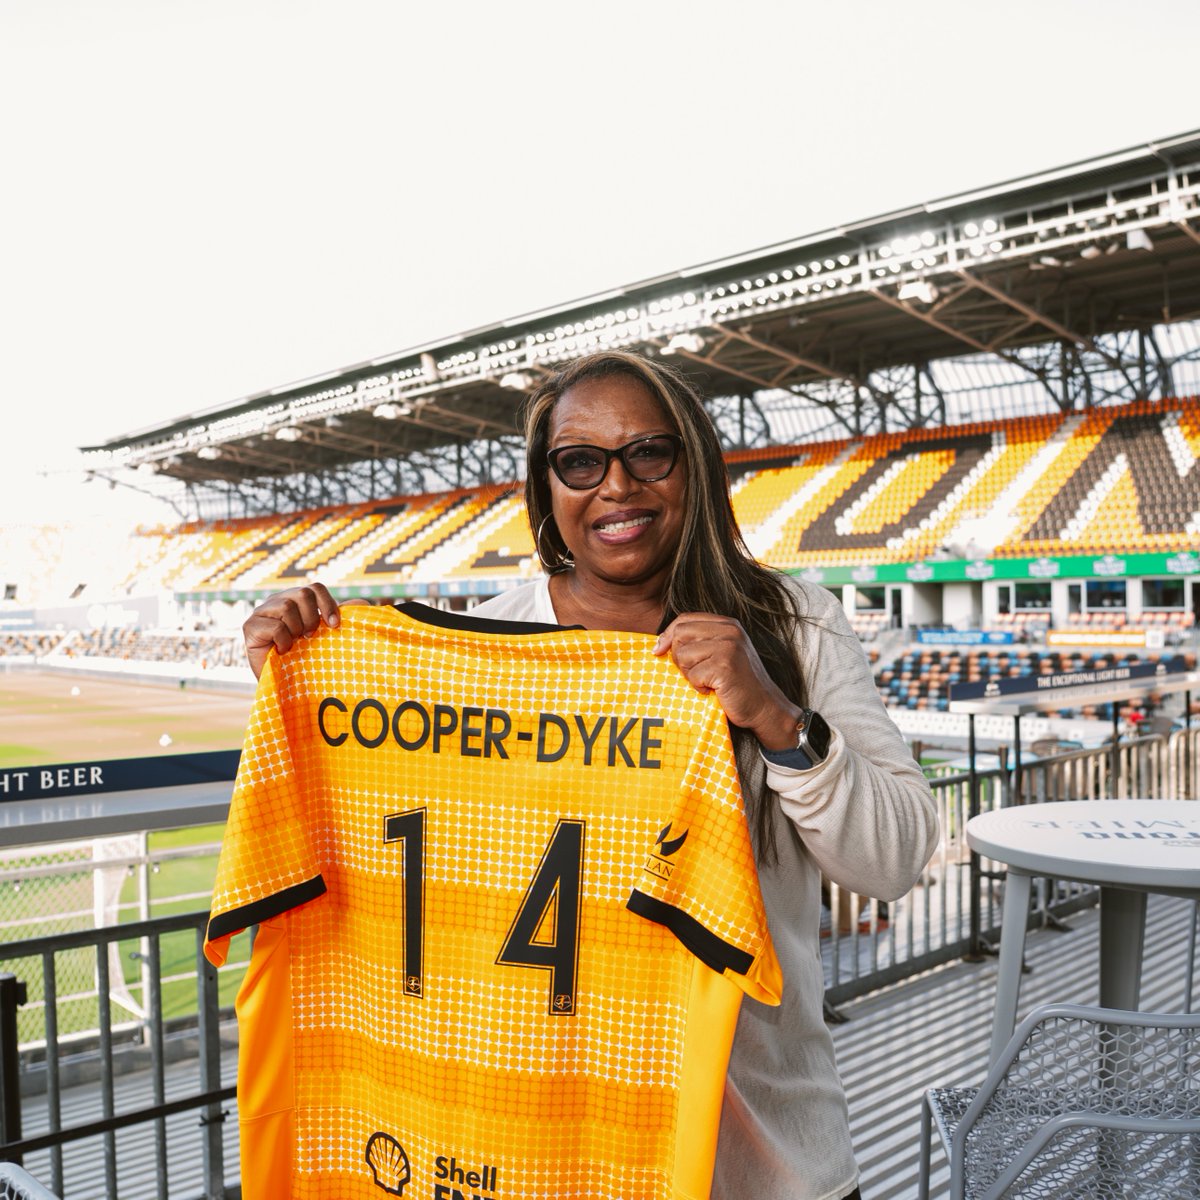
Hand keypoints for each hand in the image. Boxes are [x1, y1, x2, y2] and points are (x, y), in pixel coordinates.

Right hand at [242, 583, 367, 678]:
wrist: (286, 687)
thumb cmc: (308, 660)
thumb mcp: (328, 637)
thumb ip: (344, 618)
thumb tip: (363, 603)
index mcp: (295, 599)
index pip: (314, 588)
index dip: (327, 604)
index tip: (335, 626)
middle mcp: (276, 601)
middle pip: (302, 593)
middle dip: (312, 618)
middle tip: (310, 637)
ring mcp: (261, 613)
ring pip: (286, 608)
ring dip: (296, 630)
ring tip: (294, 644)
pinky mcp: (250, 627)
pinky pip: (274, 626)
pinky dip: (284, 641)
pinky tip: (283, 651)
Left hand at [654, 613, 801, 749]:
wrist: (765, 707)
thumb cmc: (738, 684)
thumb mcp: (722, 653)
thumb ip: (699, 641)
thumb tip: (661, 643)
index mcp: (728, 624)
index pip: (685, 619)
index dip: (668, 635)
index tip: (659, 650)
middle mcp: (729, 631)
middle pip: (680, 633)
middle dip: (679, 656)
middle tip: (695, 672)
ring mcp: (729, 647)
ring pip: (684, 655)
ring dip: (690, 674)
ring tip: (709, 681)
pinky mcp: (725, 666)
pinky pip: (693, 675)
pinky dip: (699, 687)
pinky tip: (714, 690)